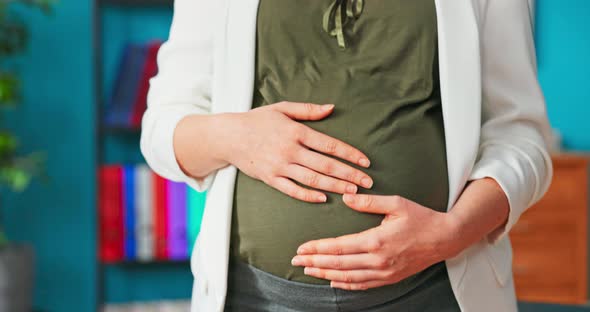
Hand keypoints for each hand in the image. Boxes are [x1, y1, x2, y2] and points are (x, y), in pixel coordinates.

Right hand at [221, 101, 373, 202]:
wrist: (228, 136)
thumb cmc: (257, 120)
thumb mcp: (282, 108)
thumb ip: (308, 110)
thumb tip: (331, 108)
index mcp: (296, 131)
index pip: (330, 145)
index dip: (350, 154)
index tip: (365, 162)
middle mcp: (290, 150)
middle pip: (326, 165)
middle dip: (349, 175)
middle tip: (367, 183)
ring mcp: (280, 166)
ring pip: (313, 179)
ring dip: (334, 186)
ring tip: (352, 192)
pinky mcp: (270, 178)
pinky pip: (292, 190)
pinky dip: (308, 195)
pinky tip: (324, 198)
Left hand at [290, 193, 460, 289]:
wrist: (445, 238)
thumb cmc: (421, 217)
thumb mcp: (397, 203)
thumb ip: (369, 202)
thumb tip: (346, 198)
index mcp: (376, 240)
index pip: (338, 247)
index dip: (317, 248)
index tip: (301, 248)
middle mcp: (378, 260)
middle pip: (338, 264)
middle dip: (314, 263)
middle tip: (296, 260)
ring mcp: (384, 272)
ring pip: (347, 277)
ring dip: (325, 275)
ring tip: (308, 271)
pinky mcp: (390, 278)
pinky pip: (362, 285)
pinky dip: (345, 284)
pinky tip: (332, 282)